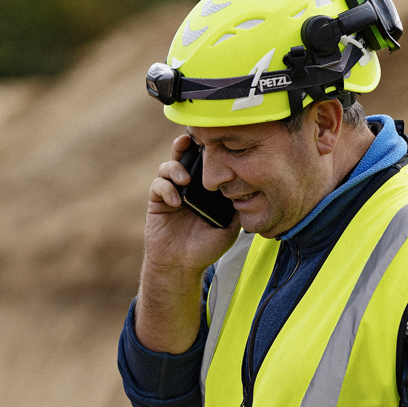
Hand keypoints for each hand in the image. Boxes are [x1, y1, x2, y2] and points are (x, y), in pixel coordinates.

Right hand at [133, 133, 241, 353]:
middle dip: (185, 145)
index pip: (204, 163)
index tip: (213, 141)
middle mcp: (187, 187)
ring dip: (175, 168)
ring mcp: (170, 193)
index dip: (206, 150)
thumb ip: (237, 206)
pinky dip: (166, 189)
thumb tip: (250, 186)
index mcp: (204, 189)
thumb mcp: (230, 226)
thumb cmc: (207, 248)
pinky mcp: (157, 202)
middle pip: (183, 156)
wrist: (182, 266)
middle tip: (190, 140)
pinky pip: (157, 186)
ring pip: (167, 167)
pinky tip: (176, 202)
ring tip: (185, 179)